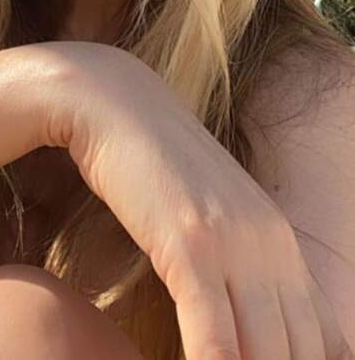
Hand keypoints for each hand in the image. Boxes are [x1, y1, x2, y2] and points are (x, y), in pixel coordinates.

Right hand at [38, 41, 352, 359]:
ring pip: (262, 354)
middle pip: (298, 354)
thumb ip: (233, 256)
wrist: (118, 105)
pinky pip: (213, 336)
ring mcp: (234, 241)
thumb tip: (236, 309)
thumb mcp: (207, 211)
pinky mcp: (191, 243)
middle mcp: (271, 243)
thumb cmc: (155, 162)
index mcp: (281, 239)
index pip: (323, 339)